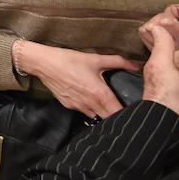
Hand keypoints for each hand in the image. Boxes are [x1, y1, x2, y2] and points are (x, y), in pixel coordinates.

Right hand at [14, 40, 137, 119]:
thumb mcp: (95, 59)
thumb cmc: (68, 60)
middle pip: (108, 120)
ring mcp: (78, 107)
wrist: (43, 63)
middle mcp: (89, 104)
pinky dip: (90, 110)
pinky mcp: (69, 106)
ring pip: (96, 119)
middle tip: (123, 111)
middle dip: (116, 117)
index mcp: (99, 94)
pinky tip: (90, 100)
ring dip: (103, 115)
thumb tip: (135, 64)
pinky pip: (84, 113)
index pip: (118, 113)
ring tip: (108, 107)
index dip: (128, 115)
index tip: (134, 111)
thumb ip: (118, 62)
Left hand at [140, 4, 178, 50]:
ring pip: (147, 30)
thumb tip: (174, 9)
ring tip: (166, 23)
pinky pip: (143, 33)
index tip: (175, 12)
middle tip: (171, 17)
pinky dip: (149, 27)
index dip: (169, 13)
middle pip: (155, 26)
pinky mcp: (154, 50)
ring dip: (154, 22)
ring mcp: (163, 52)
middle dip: (161, 17)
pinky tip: (160, 28)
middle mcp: (175, 49)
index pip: (167, 22)